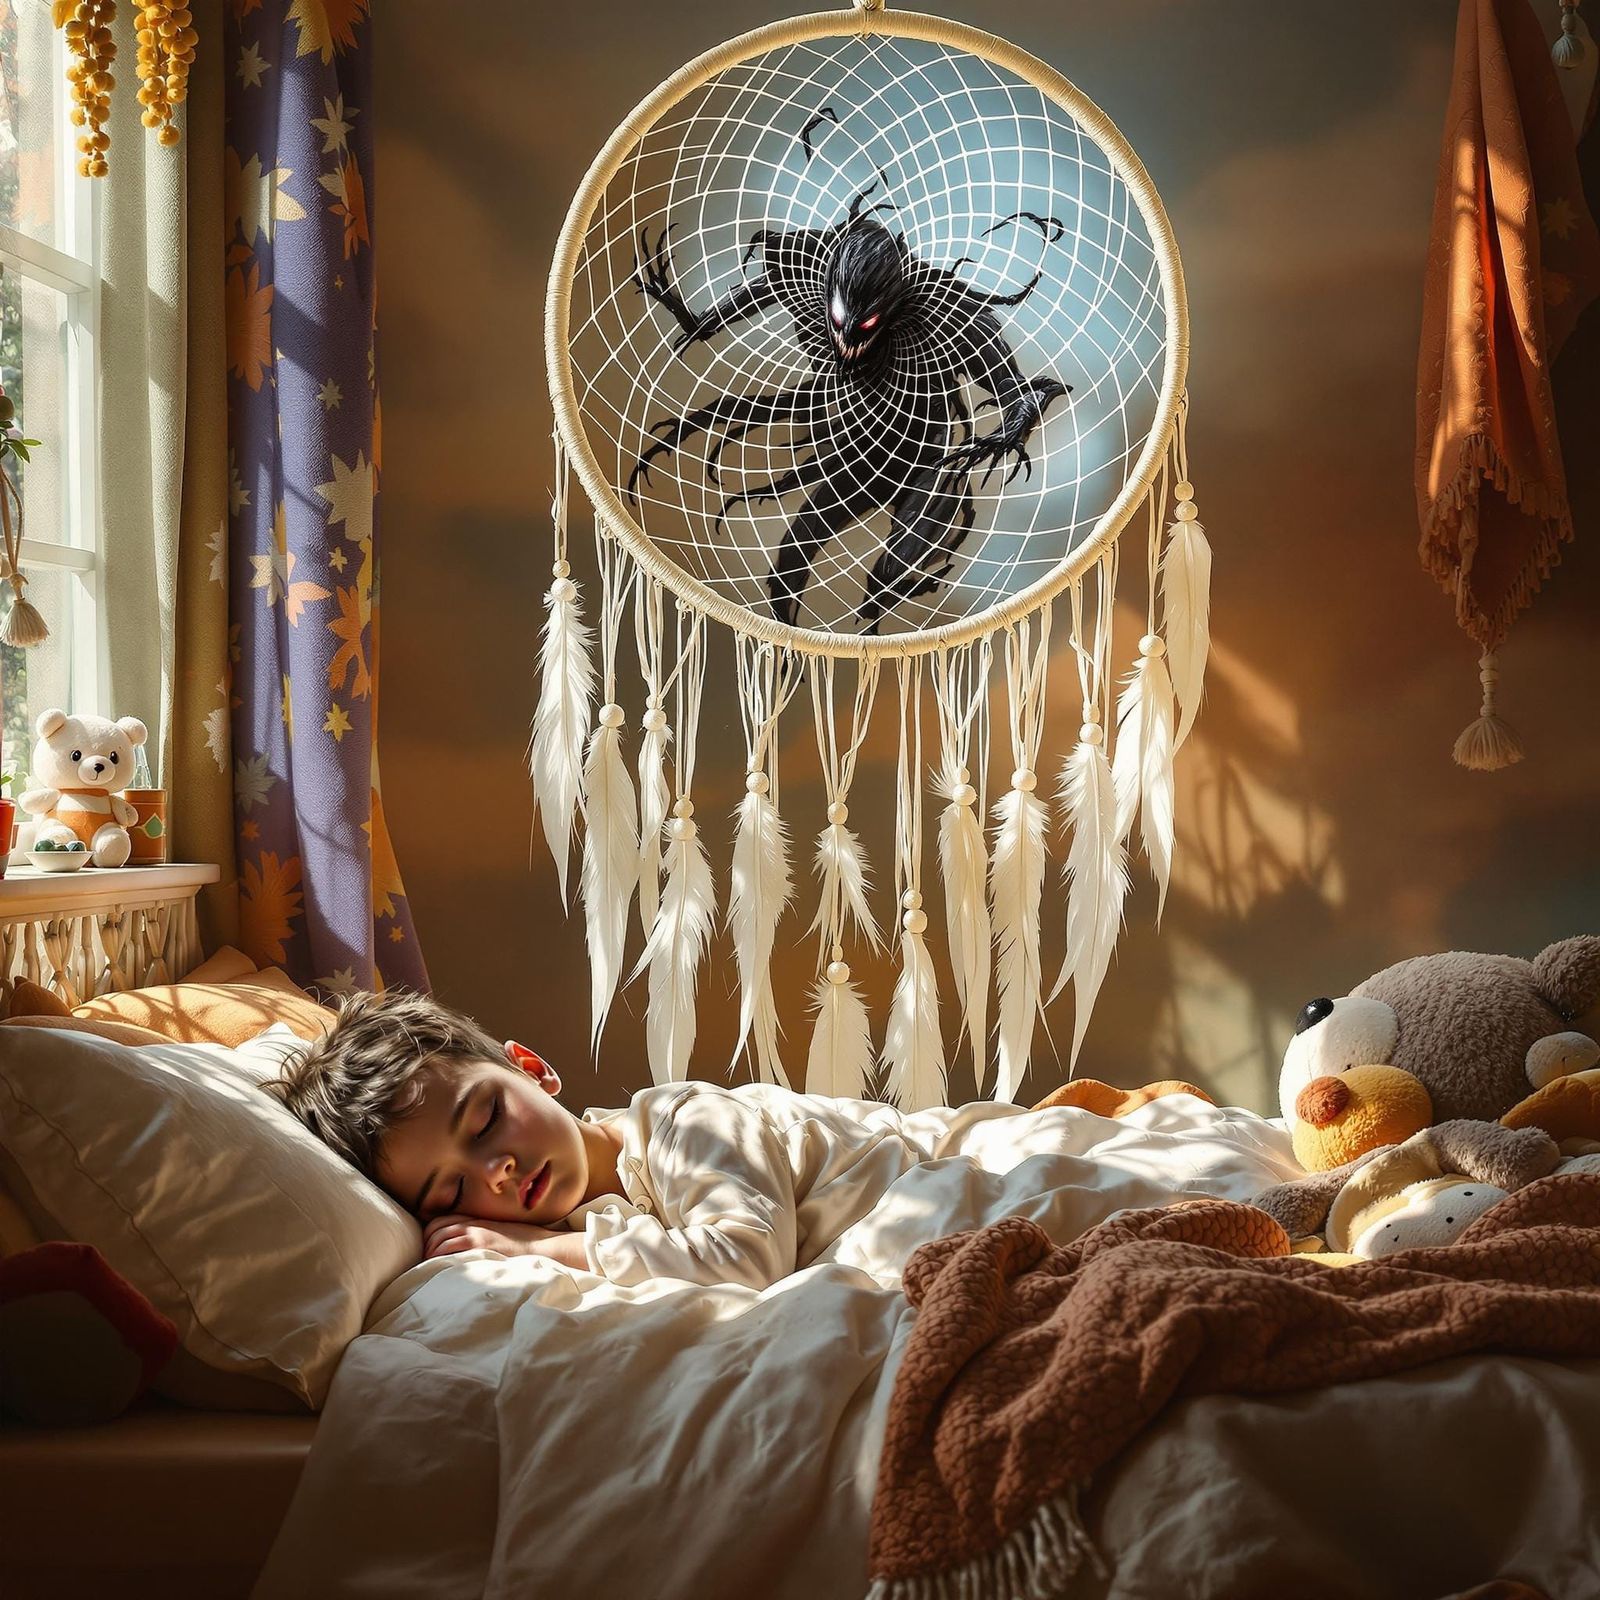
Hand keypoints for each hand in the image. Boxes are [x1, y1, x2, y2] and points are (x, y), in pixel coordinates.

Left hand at [422, 1214, 560, 1260]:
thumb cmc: (524, 1245)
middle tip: (426, 1263)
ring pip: (439, 1239)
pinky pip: (449, 1248)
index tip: (429, 1250)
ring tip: (429, 1269)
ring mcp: (476, 1234)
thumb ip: (481, 1237)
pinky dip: (438, 1258)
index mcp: (477, 1221)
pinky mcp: (479, 1246)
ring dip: (429, 1254)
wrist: (542, 1246)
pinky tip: (438, 1270)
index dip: (429, 1235)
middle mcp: (473, 1224)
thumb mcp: (499, 1235)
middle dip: (426, 1245)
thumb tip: (465, 1253)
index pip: (440, 1221)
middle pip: (435, 1229)